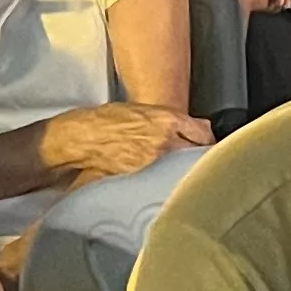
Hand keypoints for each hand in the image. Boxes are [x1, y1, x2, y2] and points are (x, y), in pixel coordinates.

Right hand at [35, 102, 215, 182]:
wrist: (82, 139)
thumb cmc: (107, 121)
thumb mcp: (142, 110)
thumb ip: (171, 119)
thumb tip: (196, 126)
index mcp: (167, 119)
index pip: (204, 133)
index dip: (208, 141)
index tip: (208, 146)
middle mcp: (165, 140)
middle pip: (199, 154)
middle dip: (200, 158)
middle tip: (201, 161)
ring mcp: (156, 162)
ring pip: (184, 169)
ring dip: (186, 171)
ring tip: (182, 172)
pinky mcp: (145, 178)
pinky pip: (166, 180)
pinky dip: (167, 181)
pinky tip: (164, 180)